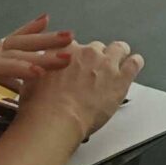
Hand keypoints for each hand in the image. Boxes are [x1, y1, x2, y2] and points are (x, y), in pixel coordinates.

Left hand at [0, 18, 69, 148]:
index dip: (21, 67)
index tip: (46, 72)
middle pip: (8, 49)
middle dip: (40, 48)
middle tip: (69, 47)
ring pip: (9, 44)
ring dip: (38, 39)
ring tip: (66, 35)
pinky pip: (3, 45)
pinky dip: (23, 35)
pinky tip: (39, 27)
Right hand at [17, 39, 142, 145]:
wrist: (55, 120)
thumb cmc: (40, 107)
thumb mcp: (30, 82)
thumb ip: (39, 70)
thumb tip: (37, 70)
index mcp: (64, 50)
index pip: (73, 45)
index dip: (75, 57)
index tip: (75, 64)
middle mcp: (87, 53)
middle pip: (96, 47)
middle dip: (96, 58)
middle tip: (93, 72)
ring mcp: (106, 64)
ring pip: (119, 48)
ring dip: (119, 55)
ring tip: (118, 63)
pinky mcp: (121, 78)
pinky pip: (135, 62)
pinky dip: (135, 63)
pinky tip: (133, 65)